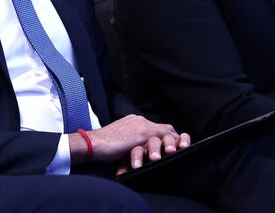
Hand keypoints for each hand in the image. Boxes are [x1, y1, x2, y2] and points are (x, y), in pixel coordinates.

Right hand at [69, 114, 189, 169]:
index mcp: (134, 122)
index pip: (156, 128)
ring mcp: (140, 126)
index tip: (173, 148)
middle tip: (182, 149)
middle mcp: (139, 121)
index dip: (167, 138)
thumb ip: (134, 143)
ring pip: (164, 133)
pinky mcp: (140, 133)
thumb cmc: (104, 147)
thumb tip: (144, 153)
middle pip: (165, 128)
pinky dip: (167, 144)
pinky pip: (160, 137)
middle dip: (175, 140)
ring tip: (174, 153)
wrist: (92, 144)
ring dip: (170, 144)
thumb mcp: (122, 143)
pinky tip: (172, 152)